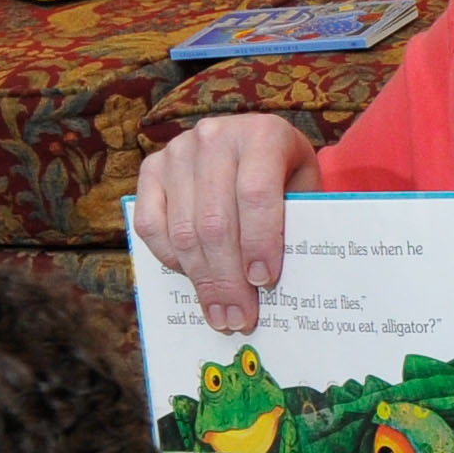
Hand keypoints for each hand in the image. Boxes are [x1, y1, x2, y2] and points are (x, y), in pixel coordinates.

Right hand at [130, 114, 322, 332]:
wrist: (252, 146)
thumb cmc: (285, 177)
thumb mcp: (303, 191)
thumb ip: (294, 226)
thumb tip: (273, 287)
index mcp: (262, 134)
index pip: (256, 194)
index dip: (259, 242)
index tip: (265, 282)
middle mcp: (215, 136)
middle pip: (215, 221)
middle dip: (228, 279)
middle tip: (239, 318)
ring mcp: (178, 151)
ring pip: (184, 230)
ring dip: (202, 281)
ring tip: (220, 314)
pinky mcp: (151, 169)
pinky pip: (151, 226)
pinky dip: (171, 259)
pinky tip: (193, 279)